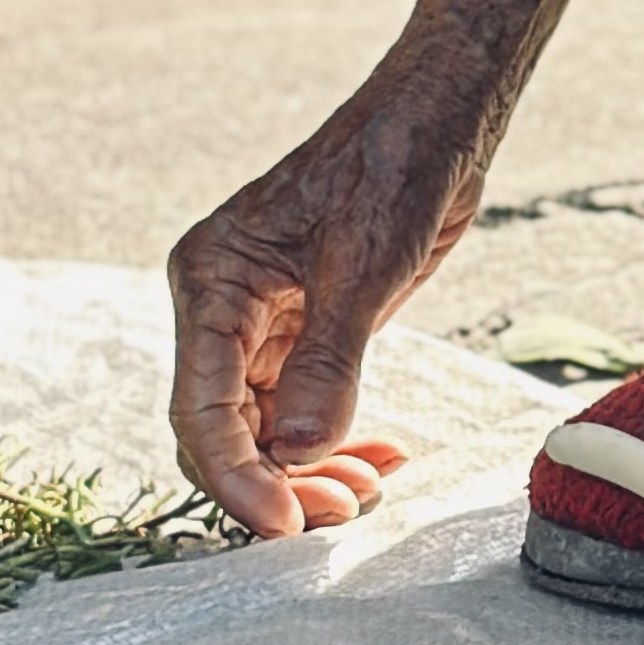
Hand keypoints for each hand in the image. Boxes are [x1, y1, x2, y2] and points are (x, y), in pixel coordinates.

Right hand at [167, 0, 584, 536]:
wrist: (440, 116)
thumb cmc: (396, 165)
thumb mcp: (365, 266)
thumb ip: (328, 362)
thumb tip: (295, 452)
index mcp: (211, 282)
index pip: (202, 409)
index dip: (238, 477)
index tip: (285, 528)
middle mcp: (221, 305)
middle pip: (224, 428)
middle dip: (275, 482)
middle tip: (341, 515)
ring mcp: (260, 320)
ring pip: (262, 426)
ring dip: (308, 469)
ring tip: (366, 493)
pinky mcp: (303, 326)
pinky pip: (299, 405)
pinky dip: (334, 439)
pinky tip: (378, 458)